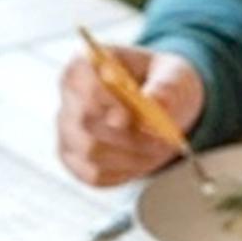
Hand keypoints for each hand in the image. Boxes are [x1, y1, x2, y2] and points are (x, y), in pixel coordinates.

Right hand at [54, 41, 206, 185]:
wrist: (162, 104)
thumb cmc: (162, 83)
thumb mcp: (173, 75)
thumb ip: (165, 88)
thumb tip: (156, 104)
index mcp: (85, 65)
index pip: (86, 84)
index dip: (109, 102)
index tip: (136, 116)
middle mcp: (69, 96)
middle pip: (85, 122)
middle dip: (128, 135)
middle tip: (161, 138)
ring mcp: (67, 130)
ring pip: (90, 152)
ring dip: (130, 156)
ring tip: (156, 148)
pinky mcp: (74, 159)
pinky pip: (94, 175)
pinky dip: (124, 172)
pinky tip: (141, 159)